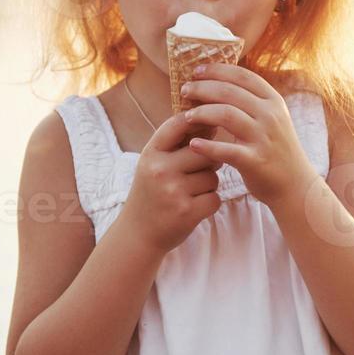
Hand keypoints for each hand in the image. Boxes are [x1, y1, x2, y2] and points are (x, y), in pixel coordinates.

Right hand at [118, 111, 223, 252]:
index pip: (178, 124)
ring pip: (213, 176)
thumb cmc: (152, 192)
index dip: (198, 120)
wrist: (137, 234)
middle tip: (199, 171)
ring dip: (209, 184)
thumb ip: (177, 144)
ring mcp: (173, 191)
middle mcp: (160, 170)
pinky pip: (215, 198)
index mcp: (151, 154)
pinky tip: (194, 206)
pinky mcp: (187, 212)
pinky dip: (210, 202)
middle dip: (209, 161)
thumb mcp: (154, 163)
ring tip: (191, 192)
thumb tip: (213, 122)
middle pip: (205, 151)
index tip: (208, 125)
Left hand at [180, 63, 318, 206]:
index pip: (242, 76)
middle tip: (185, 90)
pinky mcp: (255, 161)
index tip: (197, 70)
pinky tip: (193, 144)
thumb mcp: (272, 119)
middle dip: (202, 88)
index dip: (217, 70)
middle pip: (229, 92)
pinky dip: (207, 146)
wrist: (295, 185)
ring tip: (187, 116)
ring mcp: (263, 138)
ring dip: (201, 112)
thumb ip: (252, 102)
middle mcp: (270, 115)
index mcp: (273, 101)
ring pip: (226, 115)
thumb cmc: (276, 149)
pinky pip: (226, 150)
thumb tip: (220, 83)